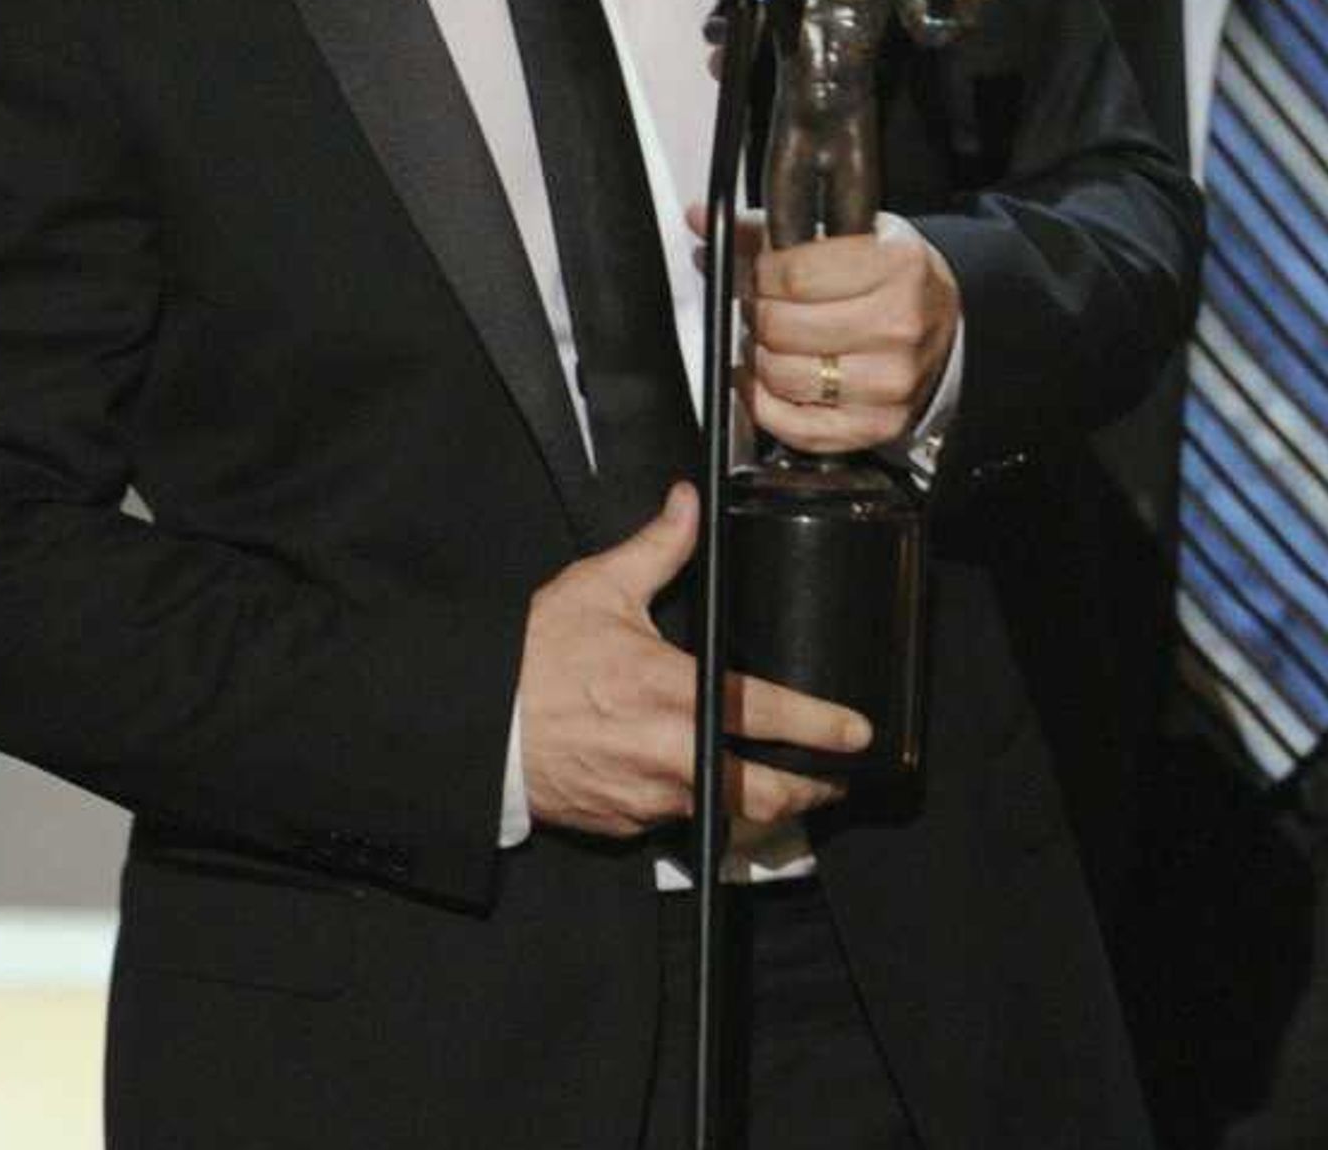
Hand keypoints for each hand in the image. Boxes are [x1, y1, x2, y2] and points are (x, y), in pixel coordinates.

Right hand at [516, 484, 868, 837]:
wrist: (471, 725)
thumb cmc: (529, 660)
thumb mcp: (598, 589)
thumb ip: (658, 547)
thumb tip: (689, 504)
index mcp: (675, 693)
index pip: (770, 717)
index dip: (824, 728)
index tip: (856, 734)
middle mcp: (669, 755)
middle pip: (764, 796)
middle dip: (808, 792)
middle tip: (832, 779)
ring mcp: (646, 798)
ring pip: (723, 814)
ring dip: (756, 804)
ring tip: (781, 787)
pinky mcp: (621, 824)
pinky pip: (674, 820)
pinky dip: (696, 806)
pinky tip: (701, 784)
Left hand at [691, 207, 960, 454]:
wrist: (943, 325)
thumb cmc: (892, 280)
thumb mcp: (848, 237)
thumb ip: (768, 229)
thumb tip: (700, 218)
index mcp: (897, 266)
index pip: (794, 275)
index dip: (763, 274)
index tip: (766, 273)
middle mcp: (900, 325)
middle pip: (782, 328)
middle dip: (760, 315)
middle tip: (767, 307)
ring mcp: (890, 381)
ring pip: (781, 377)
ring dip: (761, 359)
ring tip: (774, 342)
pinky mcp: (877, 425)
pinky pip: (793, 426)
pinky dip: (766, 404)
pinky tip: (769, 381)